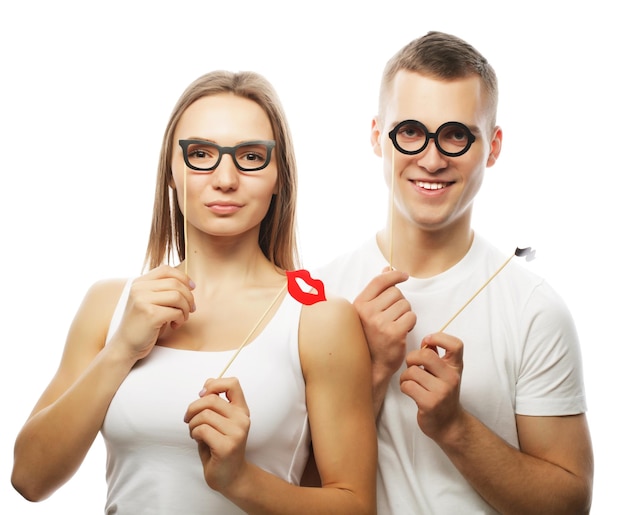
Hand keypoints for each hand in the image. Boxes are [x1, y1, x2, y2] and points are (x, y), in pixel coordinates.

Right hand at [109, 265, 194, 361]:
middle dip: (189, 297)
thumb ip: (162, 290)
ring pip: (178, 296)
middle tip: (191, 309)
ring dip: (185, 309)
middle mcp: (139, 289)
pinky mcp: (150, 314)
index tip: (192, 288)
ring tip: (181, 318)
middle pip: (175, 283)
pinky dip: (181, 319)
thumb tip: (189, 284)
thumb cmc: (142, 324)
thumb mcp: (149, 301)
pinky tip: (174, 325)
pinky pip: (176, 311)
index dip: (183, 277)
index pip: (165, 269)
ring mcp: (143, 301)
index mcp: (139, 283)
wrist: (125, 346)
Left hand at [184, 377, 250, 492]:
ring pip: (204, 415)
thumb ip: (215, 403)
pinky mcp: (227, 446)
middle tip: (189, 419)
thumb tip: (207, 383)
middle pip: (211, 399)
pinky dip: (194, 433)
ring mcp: (236, 433)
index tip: (203, 394)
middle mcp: (242, 419)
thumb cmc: (220, 447)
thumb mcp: (219, 421)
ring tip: (195, 432)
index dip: (214, 384)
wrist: (230, 477)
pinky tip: (198, 440)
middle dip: (193, 408)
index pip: (233, 383)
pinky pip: (202, 429)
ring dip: (192, 423)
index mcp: (241, 410)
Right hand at [354, 268, 416, 379]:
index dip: (394, 275)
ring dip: (406, 313)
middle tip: (394, 316)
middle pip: (396, 292)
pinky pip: (411, 316)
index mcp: (359, 304)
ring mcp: (380, 323)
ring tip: (396, 325)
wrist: (372, 365)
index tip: (404, 275)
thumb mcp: (368, 312)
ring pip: (405, 304)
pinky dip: (410, 323)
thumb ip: (377, 290)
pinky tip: (402, 331)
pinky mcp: (393, 333)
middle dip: (400, 302)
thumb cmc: (371, 337)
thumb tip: (387, 269)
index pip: (379, 281)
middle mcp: (367, 312)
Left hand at [399, 332, 463, 441]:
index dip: (439, 337)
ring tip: (410, 381)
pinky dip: (404, 386)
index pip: (455, 345)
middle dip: (412, 358)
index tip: (428, 341)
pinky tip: (409, 390)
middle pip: (425, 355)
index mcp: (456, 367)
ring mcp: (442, 391)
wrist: (449, 424)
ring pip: (412, 371)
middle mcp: (451, 378)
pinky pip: (408, 385)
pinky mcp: (430, 403)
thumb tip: (426, 341)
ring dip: (405, 376)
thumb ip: (437, 357)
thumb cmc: (442, 394)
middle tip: (412, 366)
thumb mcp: (444, 373)